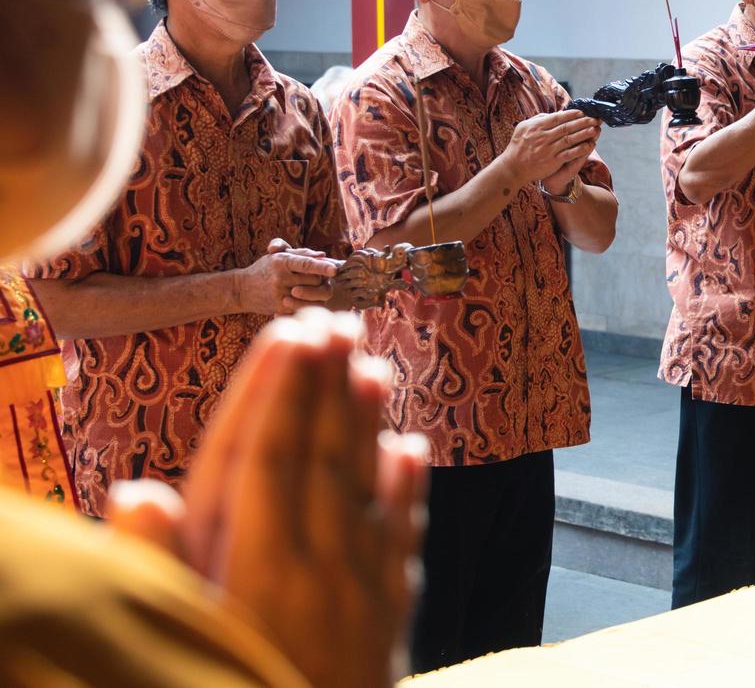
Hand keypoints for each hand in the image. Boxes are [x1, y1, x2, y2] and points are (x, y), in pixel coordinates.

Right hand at [107, 310, 427, 687]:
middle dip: (325, 383)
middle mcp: (315, 561)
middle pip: (320, 453)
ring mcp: (363, 583)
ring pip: (367, 481)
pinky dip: (409, 489)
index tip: (292, 333)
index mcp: (253, 564)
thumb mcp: (174, 638)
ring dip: (369, 419)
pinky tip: (413, 448)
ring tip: (373, 361)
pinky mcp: (393, 611)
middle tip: (335, 318)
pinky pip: (406, 535)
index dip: (278, 390)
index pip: (265, 455)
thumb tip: (139, 491)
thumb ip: (154, 571)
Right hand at [235, 239, 339, 314]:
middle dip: (319, 278)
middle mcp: (280, 277)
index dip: (321, 267)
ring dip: (316, 291)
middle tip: (314, 276)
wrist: (241, 289)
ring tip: (310, 286)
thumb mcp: (278, 255)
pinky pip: (303, 305)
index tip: (334, 269)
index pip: (305, 264)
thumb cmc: (265, 269)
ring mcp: (280, 293)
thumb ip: (301, 253)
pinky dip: (308, 302)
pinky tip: (305, 298)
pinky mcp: (280, 307)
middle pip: (314, 280)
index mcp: (281, 261)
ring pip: (311, 294)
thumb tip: (322, 255)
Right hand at [500, 110, 599, 186]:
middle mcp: (543, 137)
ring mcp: (548, 149)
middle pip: (567, 127)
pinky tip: (589, 145)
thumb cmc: (518, 147)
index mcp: (536, 126)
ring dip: (585, 133)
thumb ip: (538, 119)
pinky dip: (580, 149)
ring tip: (596, 129)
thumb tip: (553, 114)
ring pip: (570, 139)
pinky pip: (570, 153)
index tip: (583, 112)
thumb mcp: (523, 127)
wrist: (513, 168)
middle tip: (596, 118)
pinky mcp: (553, 161)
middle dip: (583, 122)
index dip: (572, 114)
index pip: (558, 117)